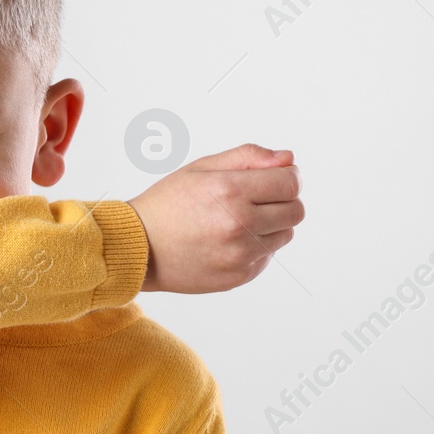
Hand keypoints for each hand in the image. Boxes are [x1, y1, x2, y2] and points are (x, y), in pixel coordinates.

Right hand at [126, 144, 302, 293]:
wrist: (138, 248)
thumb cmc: (168, 204)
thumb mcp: (202, 168)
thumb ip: (248, 157)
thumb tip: (288, 159)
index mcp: (230, 191)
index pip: (291, 182)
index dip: (287, 176)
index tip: (274, 177)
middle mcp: (239, 225)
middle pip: (296, 210)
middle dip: (283, 200)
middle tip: (256, 199)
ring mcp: (239, 255)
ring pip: (285, 234)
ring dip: (272, 225)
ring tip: (238, 221)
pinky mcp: (238, 276)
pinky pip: (267, 257)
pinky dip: (256, 247)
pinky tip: (228, 241)